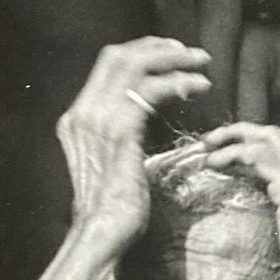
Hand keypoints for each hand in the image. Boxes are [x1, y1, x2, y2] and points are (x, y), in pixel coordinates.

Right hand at [56, 38, 211, 252]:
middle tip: (190, 53)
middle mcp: (83, 112)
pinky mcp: (119, 131)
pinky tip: (198, 88)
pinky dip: (178, 83)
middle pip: (118, 56)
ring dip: (173, 60)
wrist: (102, 232)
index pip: (107, 66)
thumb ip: (121, 137)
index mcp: (77, 118)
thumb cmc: (114, 207)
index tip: (170, 55)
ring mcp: (98, 119)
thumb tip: (142, 121)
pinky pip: (151, 91)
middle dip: (158, 47)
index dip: (141, 52)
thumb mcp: (113, 162)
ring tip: (202, 64)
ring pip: (135, 65)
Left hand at [200, 122, 279, 279]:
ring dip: (233, 138)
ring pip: (267, 139)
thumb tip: (277, 204)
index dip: (266, 137)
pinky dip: (233, 154)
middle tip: (214, 139)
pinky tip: (215, 163)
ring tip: (208, 146)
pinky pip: (257, 157)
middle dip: (243, 130)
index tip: (240, 144)